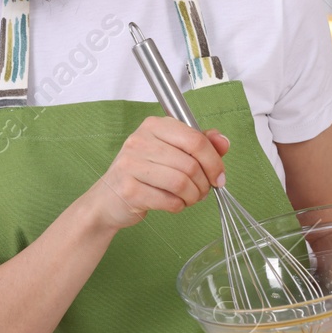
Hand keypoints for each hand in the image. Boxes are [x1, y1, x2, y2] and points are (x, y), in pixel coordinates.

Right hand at [83, 116, 229, 232]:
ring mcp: (131, 164)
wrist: (107, 199)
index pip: (195, 139)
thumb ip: (199, 145)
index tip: (219, 176)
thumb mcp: (171, 153)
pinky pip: (169, 200)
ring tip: (189, 198)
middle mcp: (140, 141)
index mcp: (154, 126)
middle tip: (202, 191)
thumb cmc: (143, 174)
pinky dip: (178, 206)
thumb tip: (224, 141)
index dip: (214, 161)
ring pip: (181, 183)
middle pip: (191, 164)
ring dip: (193, 196)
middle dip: (204, 184)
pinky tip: (173, 204)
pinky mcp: (129, 189)